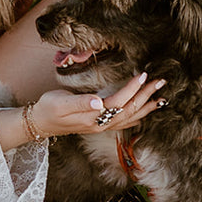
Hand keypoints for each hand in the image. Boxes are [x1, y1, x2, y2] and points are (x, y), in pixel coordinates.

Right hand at [33, 72, 166, 137]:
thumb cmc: (49, 109)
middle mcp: (100, 124)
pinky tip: (144, 113)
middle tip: (161, 82)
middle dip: (146, 96)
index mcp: (92, 117)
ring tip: (161, 98)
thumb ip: (80, 103)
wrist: (40, 123)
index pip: (118, 102)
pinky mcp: (100, 125)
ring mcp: (101, 126)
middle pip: (129, 110)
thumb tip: (98, 102)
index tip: (143, 75)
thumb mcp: (60, 103)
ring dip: (146, 107)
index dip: (131, 89)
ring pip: (129, 118)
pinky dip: (137, 117)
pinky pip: (123, 123)